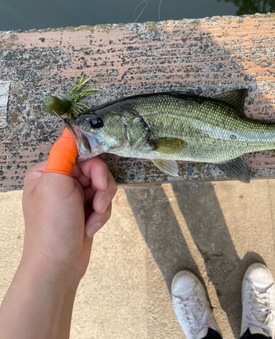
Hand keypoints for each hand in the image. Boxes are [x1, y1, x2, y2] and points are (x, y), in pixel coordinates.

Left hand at [22, 157, 116, 282]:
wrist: (58, 267)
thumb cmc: (51, 229)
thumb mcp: (55, 184)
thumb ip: (64, 154)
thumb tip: (69, 130)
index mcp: (47, 171)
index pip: (78, 152)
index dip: (92, 165)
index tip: (96, 180)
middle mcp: (60, 181)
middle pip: (94, 168)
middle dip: (101, 187)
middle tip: (97, 202)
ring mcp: (73, 197)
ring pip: (103, 185)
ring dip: (103, 203)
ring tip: (93, 218)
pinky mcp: (85, 210)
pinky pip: (104, 202)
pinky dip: (102, 215)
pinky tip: (90, 227)